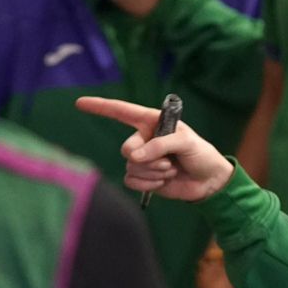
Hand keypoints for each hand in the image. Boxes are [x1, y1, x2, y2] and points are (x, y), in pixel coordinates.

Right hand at [75, 97, 235, 201]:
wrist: (208, 180)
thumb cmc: (200, 153)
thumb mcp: (185, 142)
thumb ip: (159, 145)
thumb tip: (134, 157)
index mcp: (151, 122)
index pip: (121, 111)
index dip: (100, 107)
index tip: (80, 103)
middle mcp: (143, 139)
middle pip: (126, 148)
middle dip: (147, 159)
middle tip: (168, 162)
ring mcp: (142, 159)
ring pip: (131, 167)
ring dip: (154, 172)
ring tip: (171, 170)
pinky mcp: (143, 177)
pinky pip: (132, 181)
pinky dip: (148, 184)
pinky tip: (163, 182)